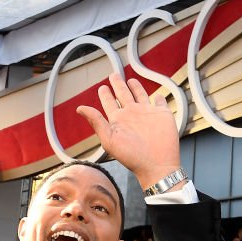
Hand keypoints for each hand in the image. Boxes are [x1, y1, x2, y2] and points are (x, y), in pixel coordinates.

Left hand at [77, 74, 181, 189]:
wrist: (156, 164)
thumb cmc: (131, 156)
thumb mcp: (109, 138)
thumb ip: (96, 121)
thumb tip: (79, 108)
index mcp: (118, 119)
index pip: (109, 102)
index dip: (105, 94)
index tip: (102, 87)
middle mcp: (132, 114)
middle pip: (123, 94)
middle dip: (118, 84)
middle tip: (114, 75)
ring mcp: (147, 113)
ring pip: (140, 95)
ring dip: (136, 87)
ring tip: (130, 80)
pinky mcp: (162, 114)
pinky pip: (160, 102)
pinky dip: (158, 97)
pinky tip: (157, 95)